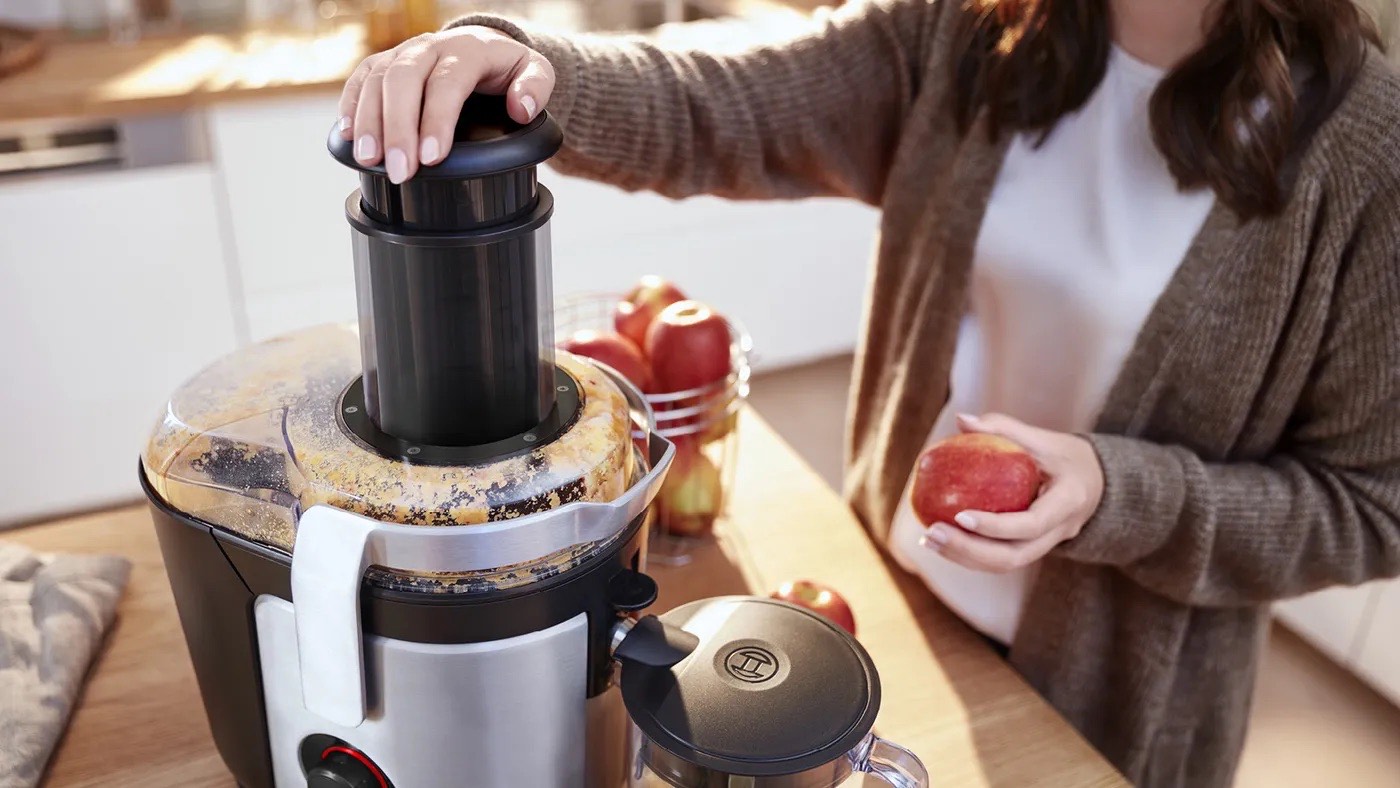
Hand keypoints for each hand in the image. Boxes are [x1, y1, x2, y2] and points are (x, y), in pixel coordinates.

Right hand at [337, 26, 555, 183]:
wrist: (482, 46)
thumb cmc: (506, 67)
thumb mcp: (534, 71)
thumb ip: (536, 87)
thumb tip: (522, 108)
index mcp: (467, 49)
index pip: (448, 82)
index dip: (437, 119)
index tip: (433, 157)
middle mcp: (430, 46)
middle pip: (404, 80)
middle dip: (398, 128)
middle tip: (399, 171)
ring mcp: (402, 53)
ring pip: (377, 80)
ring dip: (369, 122)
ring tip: (369, 161)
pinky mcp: (383, 63)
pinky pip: (360, 79)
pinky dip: (350, 106)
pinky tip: (348, 136)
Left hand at [919, 413, 1104, 572]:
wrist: (1095, 484)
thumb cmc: (1063, 455)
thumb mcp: (1042, 438)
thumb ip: (1004, 427)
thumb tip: (961, 419)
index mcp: (1068, 502)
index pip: (1031, 523)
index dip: (996, 526)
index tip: (960, 515)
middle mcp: (1060, 532)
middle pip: (1014, 556)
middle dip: (969, 550)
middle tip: (932, 532)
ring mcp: (1046, 546)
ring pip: (1005, 564)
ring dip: (963, 557)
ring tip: (928, 540)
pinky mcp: (1031, 550)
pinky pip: (999, 559)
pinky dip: (968, 554)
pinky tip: (939, 540)